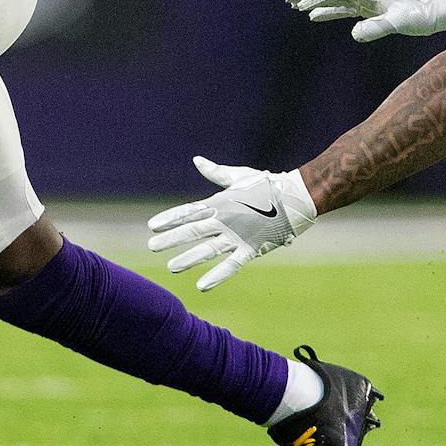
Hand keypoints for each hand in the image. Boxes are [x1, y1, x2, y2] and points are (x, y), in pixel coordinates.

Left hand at [147, 156, 317, 290]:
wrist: (295, 197)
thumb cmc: (266, 184)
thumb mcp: (238, 176)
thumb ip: (216, 172)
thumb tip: (197, 160)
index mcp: (220, 202)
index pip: (189, 211)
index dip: (170, 218)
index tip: (152, 225)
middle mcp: (225, 220)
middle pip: (192, 231)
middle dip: (171, 239)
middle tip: (151, 246)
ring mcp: (237, 236)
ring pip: (207, 249)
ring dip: (188, 258)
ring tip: (171, 266)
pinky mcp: (251, 249)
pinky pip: (231, 264)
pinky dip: (217, 275)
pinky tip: (202, 285)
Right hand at [285, 0, 445, 41]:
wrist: (441, 9)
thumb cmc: (423, 16)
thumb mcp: (401, 23)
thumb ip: (378, 28)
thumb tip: (354, 34)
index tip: (302, 7)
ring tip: (294, 4)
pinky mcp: (372, 6)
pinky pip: (344, 6)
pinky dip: (328, 10)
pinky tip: (316, 17)